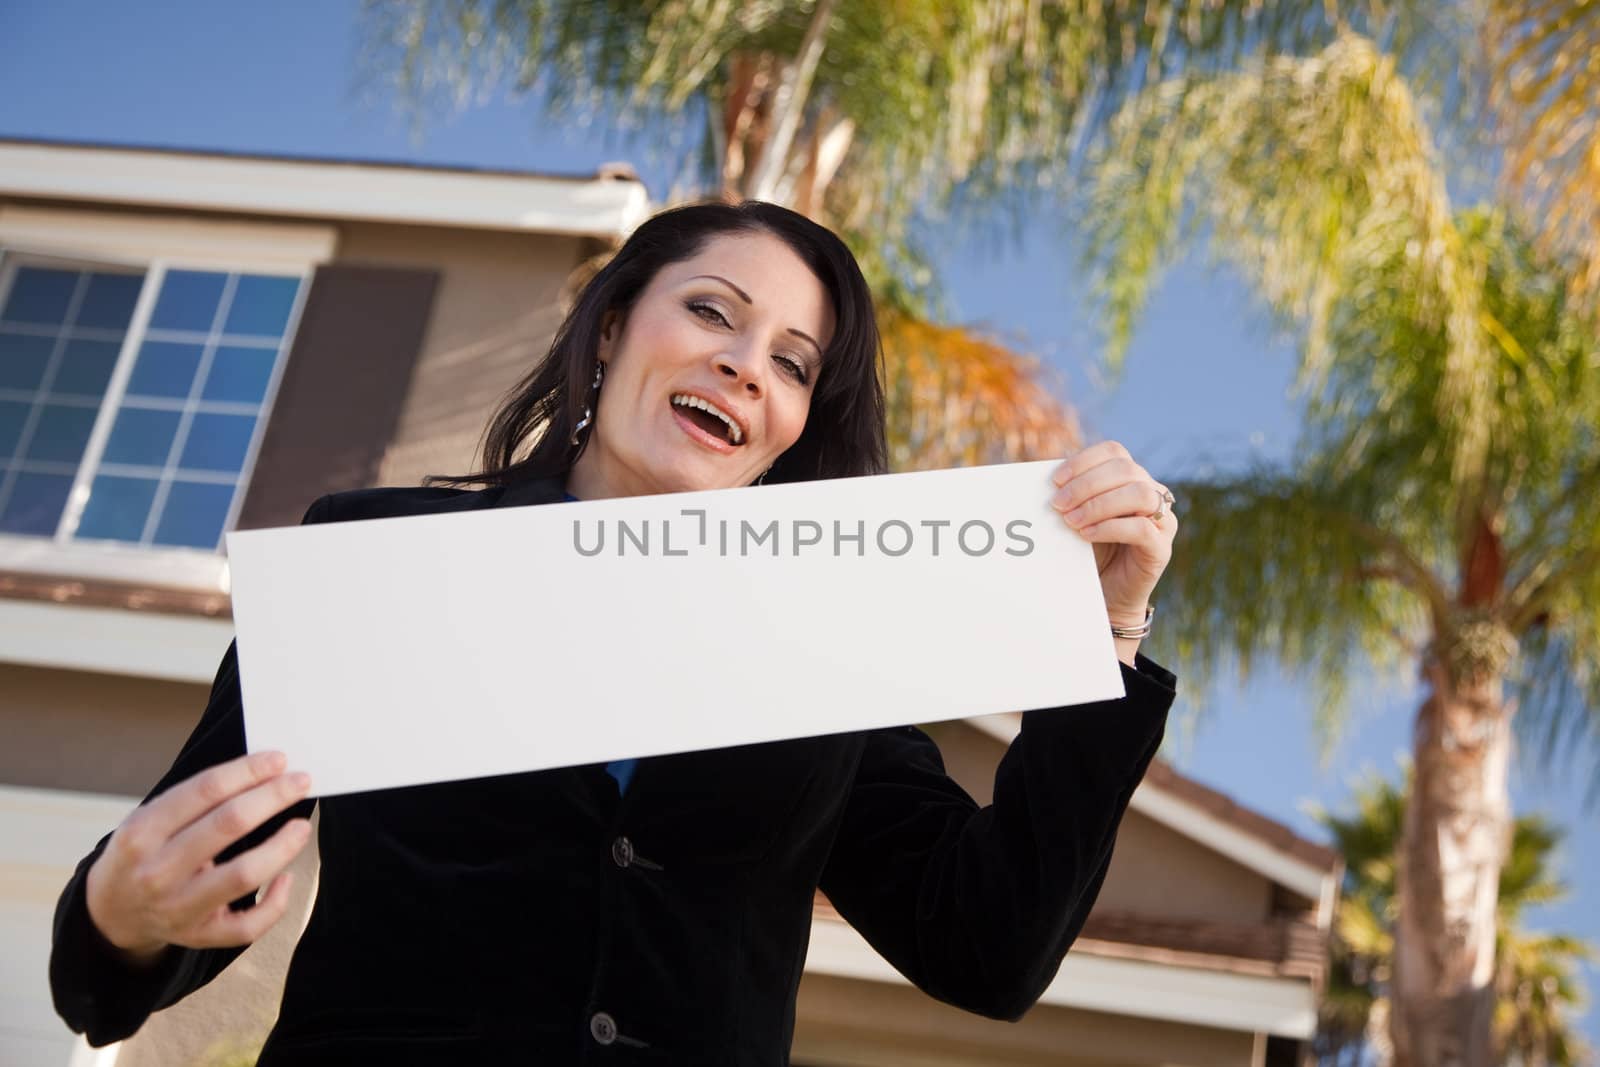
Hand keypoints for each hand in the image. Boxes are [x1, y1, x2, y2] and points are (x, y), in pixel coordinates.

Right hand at [85, 751, 314, 961]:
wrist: (111, 911)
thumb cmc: (144, 853)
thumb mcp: (148, 819)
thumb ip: (196, 800)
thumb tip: (263, 773)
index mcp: (142, 832)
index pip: (205, 791)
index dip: (248, 771)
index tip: (279, 759)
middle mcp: (158, 870)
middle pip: (229, 825)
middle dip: (272, 797)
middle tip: (301, 781)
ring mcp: (178, 907)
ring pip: (244, 874)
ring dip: (282, 846)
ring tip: (301, 827)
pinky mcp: (199, 935)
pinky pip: (247, 926)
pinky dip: (275, 902)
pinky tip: (286, 878)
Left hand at [1050, 441, 1176, 628]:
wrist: (1106, 595)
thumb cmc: (1089, 552)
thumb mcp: (1076, 517)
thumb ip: (1069, 496)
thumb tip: (1044, 481)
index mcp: (1131, 479)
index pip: (1114, 452)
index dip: (1084, 461)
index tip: (1056, 481)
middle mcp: (1152, 494)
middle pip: (1126, 469)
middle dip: (1086, 484)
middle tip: (1058, 505)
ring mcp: (1162, 520)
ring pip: (1140, 493)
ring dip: (1099, 504)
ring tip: (1071, 521)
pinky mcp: (1161, 548)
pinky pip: (1142, 528)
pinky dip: (1110, 527)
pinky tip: (1086, 535)